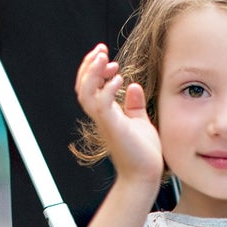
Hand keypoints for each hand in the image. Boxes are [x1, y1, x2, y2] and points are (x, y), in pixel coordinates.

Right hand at [75, 44, 164, 183]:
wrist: (144, 176)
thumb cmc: (143, 154)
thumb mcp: (140, 122)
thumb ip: (134, 105)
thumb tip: (132, 87)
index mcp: (106, 114)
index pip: (90, 87)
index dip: (94, 69)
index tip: (106, 56)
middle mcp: (101, 116)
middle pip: (82, 86)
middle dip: (89, 65)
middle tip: (100, 50)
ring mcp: (105, 121)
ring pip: (85, 93)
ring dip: (93, 73)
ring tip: (104, 58)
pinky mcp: (113, 127)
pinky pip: (101, 105)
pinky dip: (107, 89)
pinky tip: (119, 79)